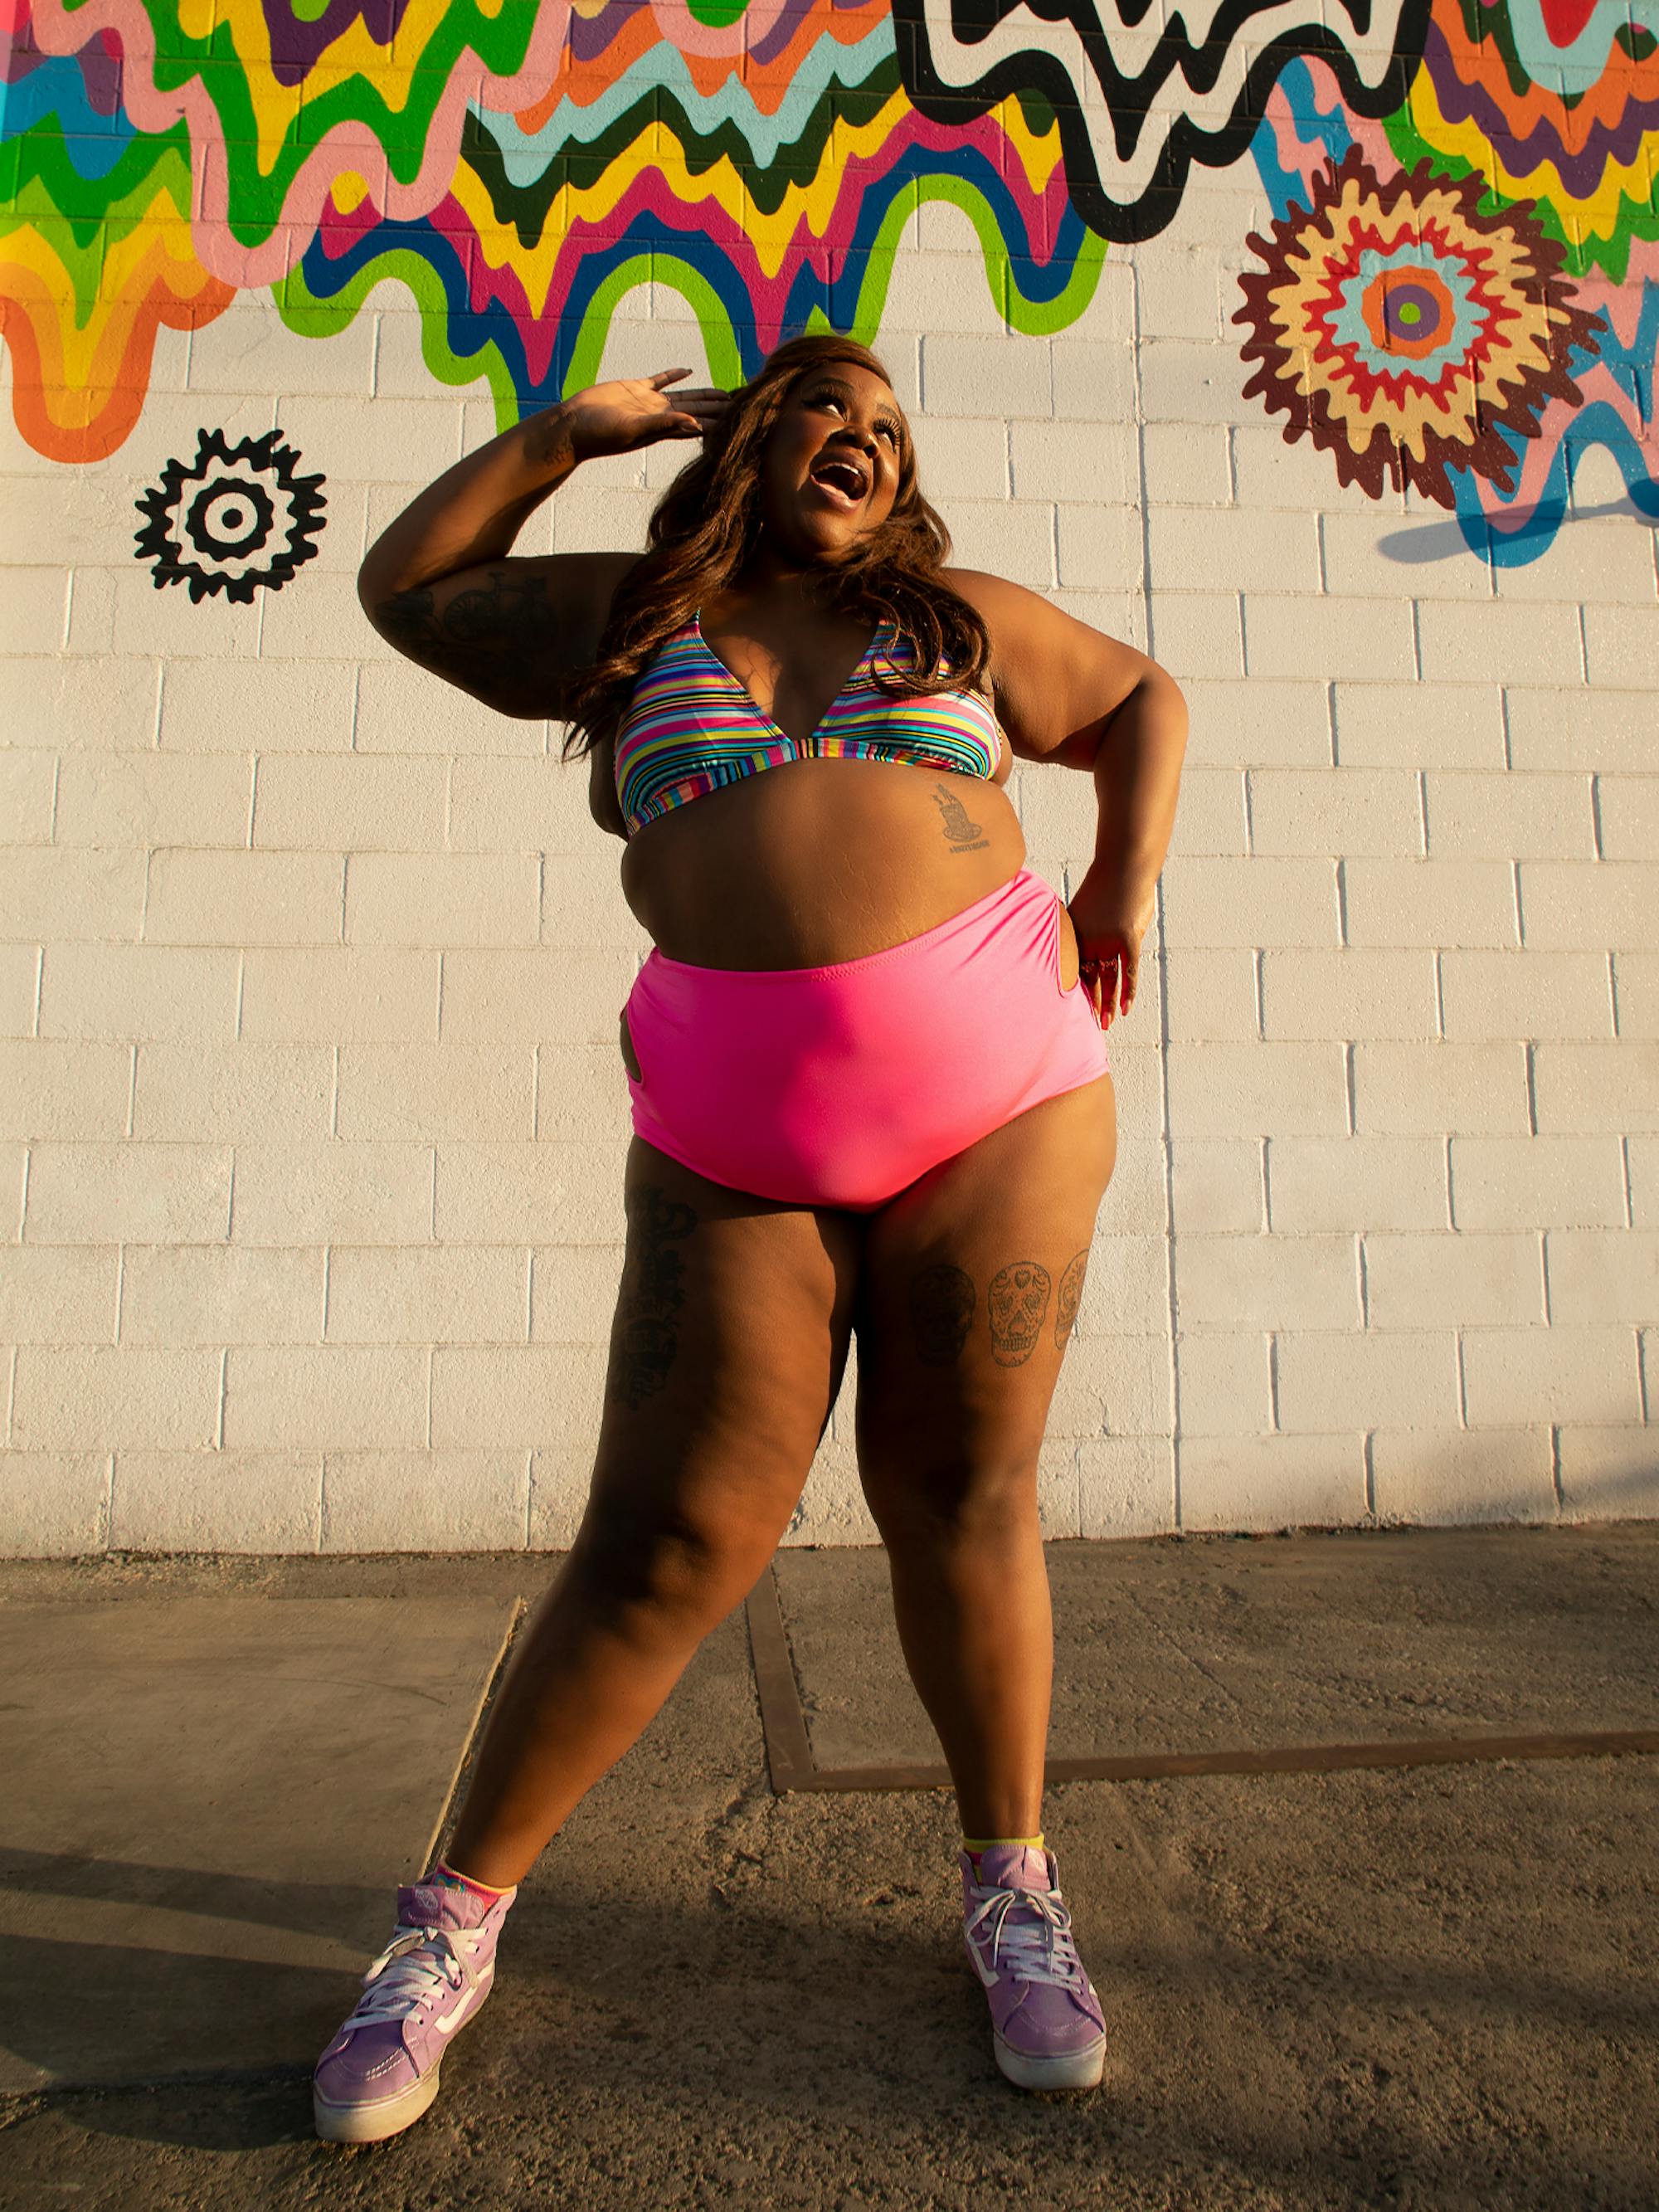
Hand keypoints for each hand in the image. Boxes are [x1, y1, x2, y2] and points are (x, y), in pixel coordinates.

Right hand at [560, 369, 730, 461]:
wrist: (574, 426)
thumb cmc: (601, 434)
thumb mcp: (635, 431)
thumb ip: (664, 425)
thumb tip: (696, 425)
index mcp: (664, 429)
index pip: (700, 426)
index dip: (721, 423)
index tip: (743, 421)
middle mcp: (660, 418)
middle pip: (698, 412)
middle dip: (720, 410)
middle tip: (745, 406)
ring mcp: (649, 403)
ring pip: (684, 396)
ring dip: (704, 395)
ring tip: (726, 394)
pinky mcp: (635, 389)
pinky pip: (660, 380)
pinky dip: (674, 375)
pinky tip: (688, 370)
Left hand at [1066, 861, 1156, 1029]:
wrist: (1121, 865)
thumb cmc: (1104, 884)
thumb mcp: (1086, 907)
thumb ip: (1083, 926)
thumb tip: (1080, 936)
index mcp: (1077, 935)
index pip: (1074, 968)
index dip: (1075, 990)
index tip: (1070, 1008)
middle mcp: (1090, 940)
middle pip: (1089, 978)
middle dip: (1090, 1003)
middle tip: (1088, 1025)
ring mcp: (1109, 940)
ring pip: (1108, 979)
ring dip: (1108, 1003)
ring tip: (1105, 1023)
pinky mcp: (1127, 938)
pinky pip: (1129, 970)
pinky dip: (1128, 990)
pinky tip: (1125, 1007)